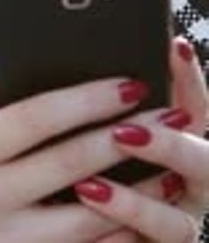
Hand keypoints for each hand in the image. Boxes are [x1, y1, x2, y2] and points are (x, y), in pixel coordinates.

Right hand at [0, 74, 152, 242]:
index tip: (128, 81)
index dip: (86, 98)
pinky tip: (141, 218)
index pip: (33, 117)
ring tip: (172, 167)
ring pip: (83, 222)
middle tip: (168, 116)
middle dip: (124, 136)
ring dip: (135, 193)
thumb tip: (38, 62)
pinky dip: (112, 238)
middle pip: (67, 164)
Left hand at [74, 38, 208, 241]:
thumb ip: (109, 107)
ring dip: (135, 205)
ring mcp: (176, 226)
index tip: (174, 46)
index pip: (199, 108)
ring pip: (176, 225)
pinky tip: (88, 213)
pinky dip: (122, 236)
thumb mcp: (104, 127)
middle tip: (126, 132)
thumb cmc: (88, 166)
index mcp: (184, 148)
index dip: (191, 79)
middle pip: (203, 165)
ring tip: (89, 186)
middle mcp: (190, 188)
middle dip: (169, 146)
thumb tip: (85, 61)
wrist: (75, 236)